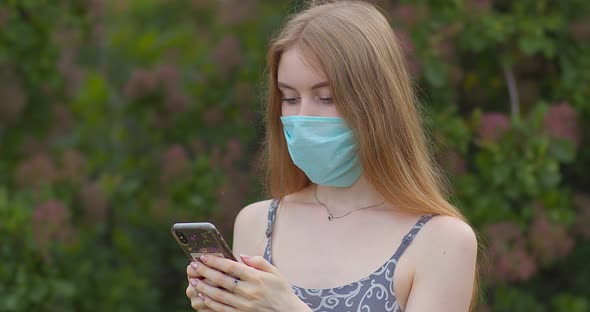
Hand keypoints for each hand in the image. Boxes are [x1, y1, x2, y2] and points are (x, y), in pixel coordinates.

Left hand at [187, 254, 309, 311]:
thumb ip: (258, 262)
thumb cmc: (281, 291)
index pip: (231, 267)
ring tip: (193, 280)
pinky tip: (202, 296)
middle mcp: (249, 291)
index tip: (204, 256)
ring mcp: (244, 305)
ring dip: (203, 287)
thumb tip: (241, 256)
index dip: (215, 261)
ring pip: (218, 295)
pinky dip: (210, 302)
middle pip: (221, 280)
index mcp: (256, 278)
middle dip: (205, 272)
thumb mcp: (275, 272)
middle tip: (193, 265)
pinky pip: (221, 308)